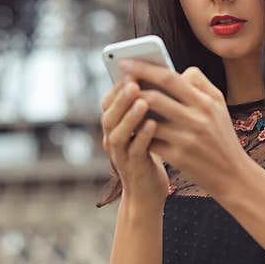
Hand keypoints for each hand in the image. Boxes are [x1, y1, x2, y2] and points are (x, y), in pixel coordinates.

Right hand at [100, 74, 170, 211]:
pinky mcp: (134, 169)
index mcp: (114, 127)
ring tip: (143, 100)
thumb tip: (156, 77)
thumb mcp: (143, 128)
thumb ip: (144, 108)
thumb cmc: (150, 154)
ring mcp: (121, 156)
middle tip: (134, 82)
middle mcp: (112, 140)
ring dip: (130, 116)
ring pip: (118, 134)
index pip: (108, 103)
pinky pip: (135, 151)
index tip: (130, 70)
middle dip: (121, 98)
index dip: (117, 87)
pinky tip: (154, 124)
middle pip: (109, 116)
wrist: (148, 193)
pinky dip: (143, 136)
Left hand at [118, 59, 249, 199]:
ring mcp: (187, 139)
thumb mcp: (219, 105)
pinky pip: (151, 141)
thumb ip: (200, 83)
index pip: (170, 78)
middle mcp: (197, 119)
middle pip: (155, 98)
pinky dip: (139, 134)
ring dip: (133, 113)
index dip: (145, 69)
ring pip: (148, 121)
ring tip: (123, 107)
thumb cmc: (222, 136)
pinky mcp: (179, 157)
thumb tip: (176, 70)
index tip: (126, 63)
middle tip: (119, 84)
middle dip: (132, 89)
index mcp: (206, 102)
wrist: (233, 174)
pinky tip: (132, 130)